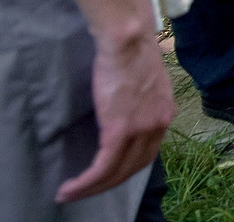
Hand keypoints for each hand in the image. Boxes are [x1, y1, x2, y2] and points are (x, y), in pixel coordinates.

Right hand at [56, 25, 172, 202]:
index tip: (104, 177)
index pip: (146, 153)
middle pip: (133, 168)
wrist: (126, 38)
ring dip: (92, 188)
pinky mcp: (121, 129)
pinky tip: (72, 187)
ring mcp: (141, 128)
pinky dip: (86, 182)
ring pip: (117, 172)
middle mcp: (158, 124)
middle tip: (83, 192)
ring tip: (69, 194)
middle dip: (107, 184)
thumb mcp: (144, 80)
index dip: (124, 169)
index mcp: (164, 113)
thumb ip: (140, 101)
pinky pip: (103, 166)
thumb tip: (126, 110)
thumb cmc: (130, 51)